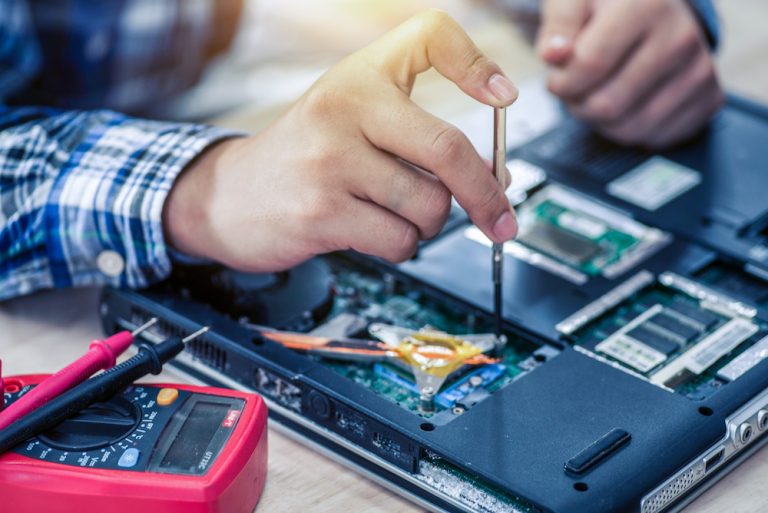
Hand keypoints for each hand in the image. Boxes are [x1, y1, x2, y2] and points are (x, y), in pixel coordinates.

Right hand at [164, 10, 517, 272]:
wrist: (229, 196)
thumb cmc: (305, 155)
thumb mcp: (353, 116)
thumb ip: (419, 134)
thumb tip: (493, 178)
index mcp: (358, 75)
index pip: (430, 35)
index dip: (475, 62)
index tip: (504, 96)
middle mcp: (344, 108)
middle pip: (448, 148)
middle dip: (487, 194)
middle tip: (501, 216)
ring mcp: (331, 161)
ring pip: (429, 205)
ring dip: (428, 223)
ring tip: (397, 213)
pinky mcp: (322, 212)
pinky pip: (401, 240)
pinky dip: (402, 245)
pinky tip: (374, 231)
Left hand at [537, 0, 723, 148]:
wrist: (656, 9)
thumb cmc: (608, 7)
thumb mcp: (574, 1)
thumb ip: (559, 24)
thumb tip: (554, 55)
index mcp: (647, 5)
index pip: (590, 66)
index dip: (562, 81)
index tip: (558, 75)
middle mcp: (681, 37)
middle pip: (607, 105)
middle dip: (579, 105)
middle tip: (578, 89)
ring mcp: (700, 70)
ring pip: (629, 129)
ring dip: (601, 121)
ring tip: (600, 93)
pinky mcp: (709, 99)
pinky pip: (653, 138)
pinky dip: (630, 129)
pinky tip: (627, 103)